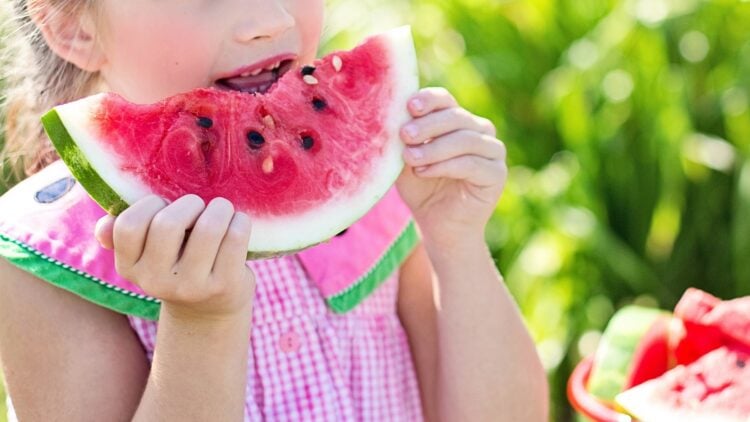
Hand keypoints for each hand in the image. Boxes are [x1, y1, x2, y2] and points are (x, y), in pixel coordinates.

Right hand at [95, 195, 255, 320]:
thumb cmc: (178, 264)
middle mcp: (156, 281)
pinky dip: (240, 222)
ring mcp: (192, 286)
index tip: (165, 206)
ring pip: (208, 228)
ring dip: (220, 209)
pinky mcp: (224, 286)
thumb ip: (124, 236)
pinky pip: (235, 237)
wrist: (210, 310)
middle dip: (190, 204)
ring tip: (222, 211)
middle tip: (200, 207)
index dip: (150, 205)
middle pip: (168, 224)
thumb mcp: (147, 255)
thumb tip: (104, 226)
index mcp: (130, 267)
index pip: (128, 226)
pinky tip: (238, 224)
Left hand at [396, 87, 506, 246]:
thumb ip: (404, 139)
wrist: (438, 226)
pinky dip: (445, 166)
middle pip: (456, 116)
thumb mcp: (406, 160)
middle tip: (404, 135)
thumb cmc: (421, 189)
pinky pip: (472, 163)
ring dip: (434, 148)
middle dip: (428, 125)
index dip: (429, 100)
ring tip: (410, 158)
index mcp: (457, 120)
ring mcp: (492, 151)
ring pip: (465, 139)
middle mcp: (479, 130)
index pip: (445, 100)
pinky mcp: (497, 173)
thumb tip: (393, 116)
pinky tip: (423, 171)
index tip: (409, 106)